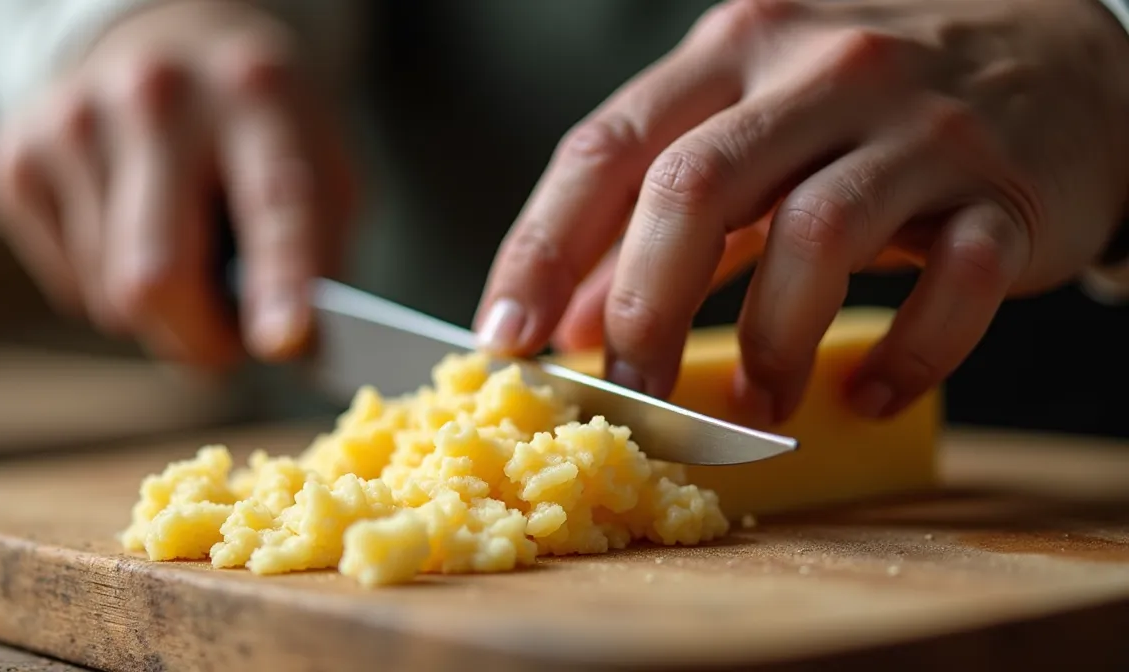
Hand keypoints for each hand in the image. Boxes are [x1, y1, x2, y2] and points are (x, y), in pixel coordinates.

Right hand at [0, 0, 355, 368]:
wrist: (163, 47)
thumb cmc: (257, 131)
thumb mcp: (322, 169)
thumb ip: (319, 254)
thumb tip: (292, 348)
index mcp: (256, 93)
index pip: (273, 202)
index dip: (280, 280)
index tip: (282, 343)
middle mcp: (157, 96)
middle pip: (157, 275)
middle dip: (196, 340)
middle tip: (226, 349)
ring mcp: (73, 121)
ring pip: (110, 296)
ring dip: (157, 313)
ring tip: (184, 256)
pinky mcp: (15, 157)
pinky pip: (70, 287)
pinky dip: (108, 288)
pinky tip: (130, 231)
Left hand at [477, 0, 1128, 423]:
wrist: (1061, 61)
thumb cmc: (873, 106)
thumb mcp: (754, 131)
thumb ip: (661, 216)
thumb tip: (569, 320)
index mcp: (735, 50)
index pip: (608, 147)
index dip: (544, 248)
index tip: (506, 336)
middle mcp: (821, 72)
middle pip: (696, 187)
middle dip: (642, 306)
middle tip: (624, 394)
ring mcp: (920, 126)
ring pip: (817, 236)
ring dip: (767, 346)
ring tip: (751, 408)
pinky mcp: (1007, 192)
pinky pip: (952, 285)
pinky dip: (904, 356)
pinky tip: (869, 393)